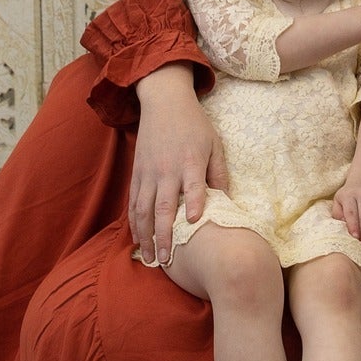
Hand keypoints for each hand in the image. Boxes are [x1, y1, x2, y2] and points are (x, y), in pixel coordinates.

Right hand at [129, 66, 227, 267]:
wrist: (164, 101)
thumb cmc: (194, 125)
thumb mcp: (214, 144)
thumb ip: (219, 173)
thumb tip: (226, 202)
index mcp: (190, 161)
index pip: (193, 186)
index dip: (194, 204)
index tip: (194, 224)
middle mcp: (167, 169)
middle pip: (163, 206)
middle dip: (164, 235)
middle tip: (166, 259)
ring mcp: (149, 172)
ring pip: (143, 209)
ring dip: (145, 236)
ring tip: (149, 258)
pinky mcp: (137, 173)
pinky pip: (133, 202)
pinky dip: (134, 222)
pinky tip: (137, 239)